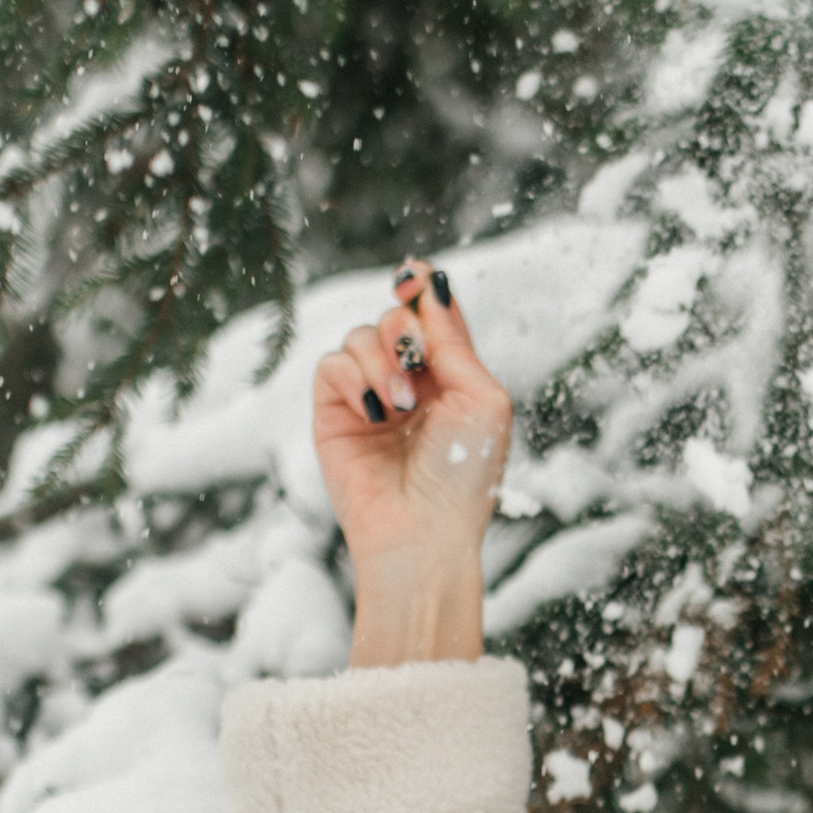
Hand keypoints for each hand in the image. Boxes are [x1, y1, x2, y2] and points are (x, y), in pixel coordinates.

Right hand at [312, 259, 512, 667]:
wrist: (424, 533)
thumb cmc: (464, 477)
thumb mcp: (481, 400)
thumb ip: (455, 339)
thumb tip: (427, 280)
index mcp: (449, 378)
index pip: (431, 316)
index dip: (419, 290)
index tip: (413, 283)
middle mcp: (409, 383)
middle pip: (395, 317)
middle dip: (406, 330)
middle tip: (417, 364)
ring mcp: (369, 398)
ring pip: (360, 336)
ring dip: (383, 361)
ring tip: (402, 406)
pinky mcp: (334, 415)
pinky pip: (331, 365)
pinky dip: (353, 377)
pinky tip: (377, 412)